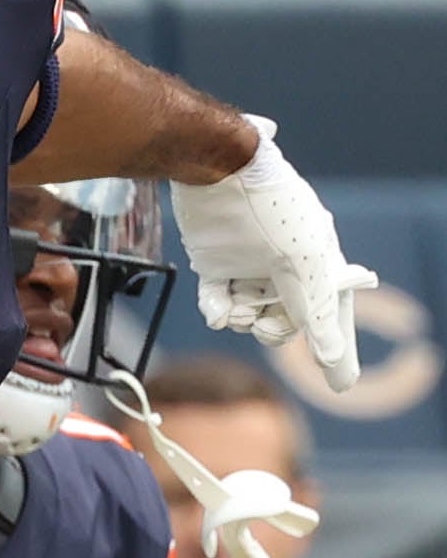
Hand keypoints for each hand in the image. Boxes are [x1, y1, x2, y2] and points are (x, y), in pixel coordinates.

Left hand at [170, 116, 380, 392]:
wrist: (218, 175)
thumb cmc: (272, 212)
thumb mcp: (302, 266)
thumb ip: (314, 311)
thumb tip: (330, 358)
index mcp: (320, 264)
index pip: (332, 313)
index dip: (336, 345)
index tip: (342, 382)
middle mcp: (287, 267)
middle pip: (287, 319)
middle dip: (274, 328)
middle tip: (263, 324)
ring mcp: (250, 266)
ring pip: (250, 313)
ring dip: (243, 317)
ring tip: (238, 307)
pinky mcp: (215, 264)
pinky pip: (218, 302)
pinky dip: (218, 311)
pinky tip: (218, 312)